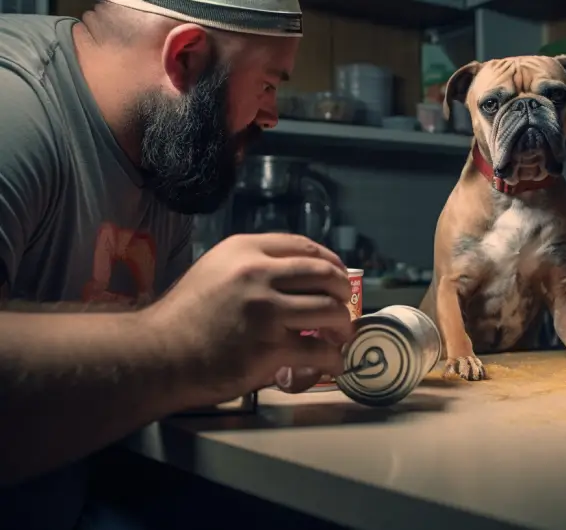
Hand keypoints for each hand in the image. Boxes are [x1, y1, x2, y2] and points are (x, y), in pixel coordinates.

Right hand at [141, 233, 354, 402]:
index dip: (331, 262)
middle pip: (326, 275)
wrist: (156, 355)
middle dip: (343, 293)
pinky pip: (320, 351)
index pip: (305, 246)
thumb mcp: (215, 271)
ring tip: (337, 339)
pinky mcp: (271, 347)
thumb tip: (297, 274)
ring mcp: (266, 310)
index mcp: (245, 250)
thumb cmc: (184, 316)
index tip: (339, 278)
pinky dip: (332, 360)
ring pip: (331, 311)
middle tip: (342, 310)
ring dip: (342, 327)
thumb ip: (251, 265)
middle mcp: (258, 273)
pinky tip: (330, 364)